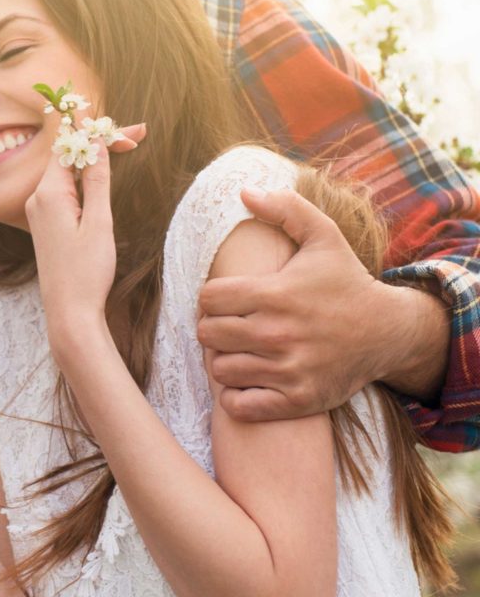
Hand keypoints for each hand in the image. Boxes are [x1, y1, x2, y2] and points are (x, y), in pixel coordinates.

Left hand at [25, 124, 144, 352]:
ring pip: (67, 171)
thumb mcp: (99, 223)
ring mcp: (39, 211)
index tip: (133, 131)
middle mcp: (37, 198)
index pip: (71, 147)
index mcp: (48, 194)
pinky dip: (85, 177)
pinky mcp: (45, 222)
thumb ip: (98, 181)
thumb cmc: (86, 273)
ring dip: (94, 157)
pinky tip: (102, 171)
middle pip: (69, 156)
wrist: (68, 314)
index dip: (100, 134)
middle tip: (138, 133)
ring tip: (128, 143)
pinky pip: (63, 189)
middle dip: (101, 142)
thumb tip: (98, 145)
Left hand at [196, 186, 443, 420]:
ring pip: (220, 369)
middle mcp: (277, 333)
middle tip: (230, 325)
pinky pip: (240, 406)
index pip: (207, 298)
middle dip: (213, 327)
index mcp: (275, 293)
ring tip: (240, 351)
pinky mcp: (297, 400)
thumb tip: (244, 191)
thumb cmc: (346, 281)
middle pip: (207, 334)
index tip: (226, 299)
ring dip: (224, 360)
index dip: (211, 297)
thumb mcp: (323, 236)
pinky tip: (248, 380)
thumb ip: (285, 209)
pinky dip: (236, 396)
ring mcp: (287, 370)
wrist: (388, 332)